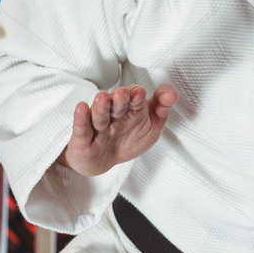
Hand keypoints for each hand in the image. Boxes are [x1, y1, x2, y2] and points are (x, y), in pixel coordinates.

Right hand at [62, 83, 176, 175]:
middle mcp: (114, 115)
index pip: (135, 101)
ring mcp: (98, 126)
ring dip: (102, 107)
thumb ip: (161, 107)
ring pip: (100, 116)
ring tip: (103, 97)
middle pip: (117, 106)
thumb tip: (172, 93)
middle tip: (123, 93)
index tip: (140, 92)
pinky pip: (82, 128)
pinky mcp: (82, 138)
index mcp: (130, 109)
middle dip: (121, 100)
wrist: (102, 160)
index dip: (137, 97)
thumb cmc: (127, 139)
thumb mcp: (151, 126)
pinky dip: (81, 118)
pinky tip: (82, 107)